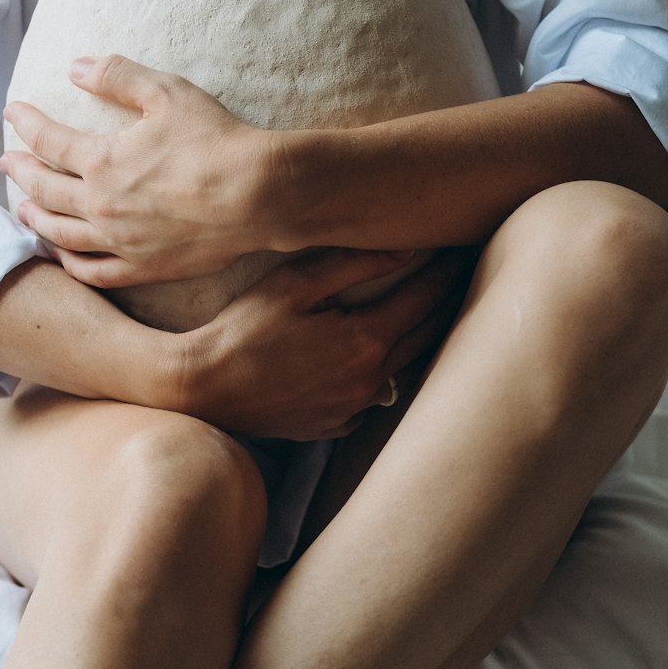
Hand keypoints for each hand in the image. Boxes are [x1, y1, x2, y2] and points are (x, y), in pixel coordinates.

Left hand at [0, 54, 268, 287]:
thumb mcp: (166, 92)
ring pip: (59, 234)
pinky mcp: (142, 267)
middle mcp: (100, 205)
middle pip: (44, 189)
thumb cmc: (215, 141)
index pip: (48, 140)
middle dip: (20, 171)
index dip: (27, 122)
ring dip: (35, 217)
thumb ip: (116, 76)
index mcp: (101, 160)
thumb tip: (74, 67)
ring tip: (22, 208)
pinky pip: (91, 270)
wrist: (257, 196)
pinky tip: (61, 253)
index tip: (14, 112)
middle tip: (8, 161)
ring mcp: (119, 241)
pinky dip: (68, 261)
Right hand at [175, 244, 476, 441]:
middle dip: (447, 298)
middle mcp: (370, 381)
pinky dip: (384, 369)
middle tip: (463, 268)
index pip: (427, 296)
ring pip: (406, 366)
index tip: (464, 244)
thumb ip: (353, 262)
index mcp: (366, 341)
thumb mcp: (293, 282)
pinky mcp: (337, 425)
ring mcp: (355, 408)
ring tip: (430, 303)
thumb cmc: (242, 328)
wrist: (203, 389)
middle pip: (429, 333)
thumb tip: (408, 246)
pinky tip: (379, 349)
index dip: (448, 267)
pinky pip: (375, 394)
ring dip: (421, 334)